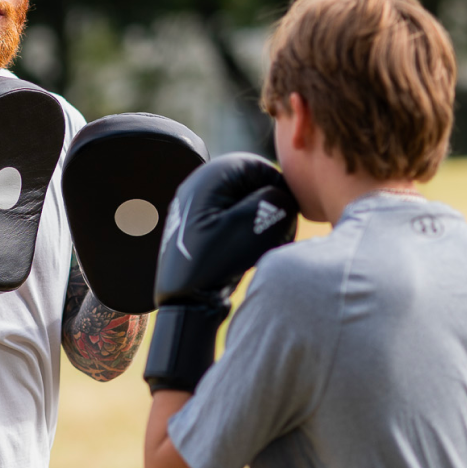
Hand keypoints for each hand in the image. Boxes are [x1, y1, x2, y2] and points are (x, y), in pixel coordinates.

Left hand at [143, 153, 296, 392]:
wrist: (183, 301)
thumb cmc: (215, 262)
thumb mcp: (256, 225)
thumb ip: (278, 199)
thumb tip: (282, 195)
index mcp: (208, 177)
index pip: (259, 166)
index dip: (278, 190)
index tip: (284, 216)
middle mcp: (197, 187)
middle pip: (249, 185)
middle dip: (267, 207)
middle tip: (273, 235)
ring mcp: (194, 209)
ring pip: (241, 205)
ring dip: (257, 223)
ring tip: (257, 248)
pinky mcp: (196, 230)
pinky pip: (229, 222)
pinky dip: (242, 234)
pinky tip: (242, 256)